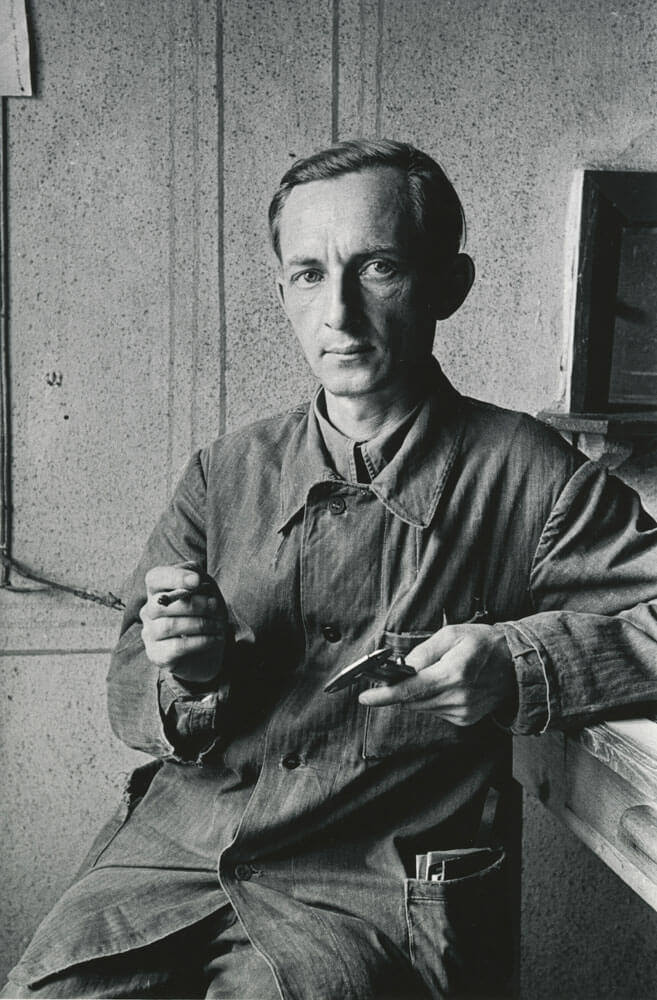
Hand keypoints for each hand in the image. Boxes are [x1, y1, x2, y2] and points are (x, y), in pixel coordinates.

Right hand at [139, 563, 228, 683]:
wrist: (210, 649)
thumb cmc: (206, 615)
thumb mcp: (207, 591)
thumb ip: (198, 579)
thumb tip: (194, 580)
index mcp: (158, 590)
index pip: (155, 578)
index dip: (174, 577)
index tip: (197, 581)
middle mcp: (149, 611)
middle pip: (161, 604)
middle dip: (194, 604)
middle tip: (215, 606)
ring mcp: (150, 634)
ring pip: (168, 626)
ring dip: (200, 624)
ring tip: (218, 625)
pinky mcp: (157, 655)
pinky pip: (176, 647)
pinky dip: (200, 641)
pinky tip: (214, 639)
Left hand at [358, 624, 516, 726]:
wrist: (516, 664)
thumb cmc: (484, 643)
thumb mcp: (452, 634)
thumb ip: (424, 651)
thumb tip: (403, 666)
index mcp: (455, 673)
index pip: (411, 689)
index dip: (385, 695)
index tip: (365, 697)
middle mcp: (458, 697)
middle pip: (413, 700)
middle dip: (399, 688)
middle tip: (396, 674)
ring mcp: (463, 712)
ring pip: (422, 706)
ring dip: (417, 692)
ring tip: (435, 673)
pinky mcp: (465, 719)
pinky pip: (435, 710)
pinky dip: (432, 698)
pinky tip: (446, 684)